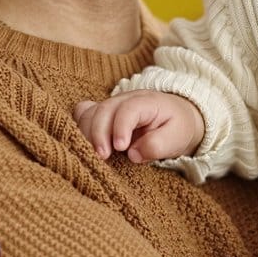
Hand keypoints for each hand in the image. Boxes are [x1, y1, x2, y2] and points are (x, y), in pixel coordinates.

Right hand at [73, 91, 204, 164]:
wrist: (175, 117)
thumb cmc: (176, 127)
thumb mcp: (177, 137)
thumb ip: (158, 145)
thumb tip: (133, 154)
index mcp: (147, 102)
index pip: (129, 109)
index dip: (121, 127)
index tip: (121, 148)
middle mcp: (125, 99)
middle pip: (104, 109)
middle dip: (99, 133)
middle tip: (102, 157)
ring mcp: (111, 105)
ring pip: (90, 112)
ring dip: (86, 133)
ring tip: (93, 155)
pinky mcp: (102, 114)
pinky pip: (83, 114)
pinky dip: (80, 128)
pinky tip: (84, 144)